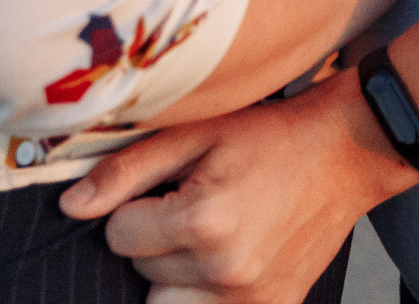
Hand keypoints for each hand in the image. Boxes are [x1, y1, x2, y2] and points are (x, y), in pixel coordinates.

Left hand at [62, 68, 418, 301]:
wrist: (346, 152)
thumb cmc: (272, 135)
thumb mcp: (196, 133)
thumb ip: (127, 170)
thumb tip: (72, 206)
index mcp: (203, 220)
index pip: (119, 235)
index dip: (134, 207)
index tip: (167, 187)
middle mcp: (225, 269)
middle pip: (142, 272)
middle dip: (153, 241)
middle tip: (190, 205)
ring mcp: (250, 298)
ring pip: (168, 302)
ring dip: (173, 273)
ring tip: (204, 234)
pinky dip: (204, 291)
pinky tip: (226, 256)